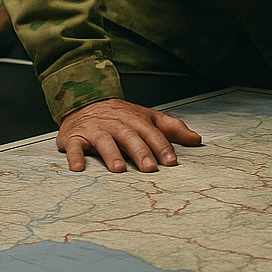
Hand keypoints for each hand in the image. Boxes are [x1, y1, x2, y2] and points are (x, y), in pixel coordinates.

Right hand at [57, 98, 201, 172]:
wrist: (86, 102)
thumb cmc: (121, 116)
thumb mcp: (148, 118)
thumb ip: (171, 128)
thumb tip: (197, 139)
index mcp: (136, 119)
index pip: (151, 132)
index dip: (162, 146)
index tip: (172, 161)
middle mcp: (117, 123)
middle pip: (130, 136)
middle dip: (141, 151)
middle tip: (150, 168)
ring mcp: (95, 130)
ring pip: (104, 141)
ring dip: (112, 154)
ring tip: (120, 169)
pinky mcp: (75, 137)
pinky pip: (74, 146)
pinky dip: (75, 156)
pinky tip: (79, 169)